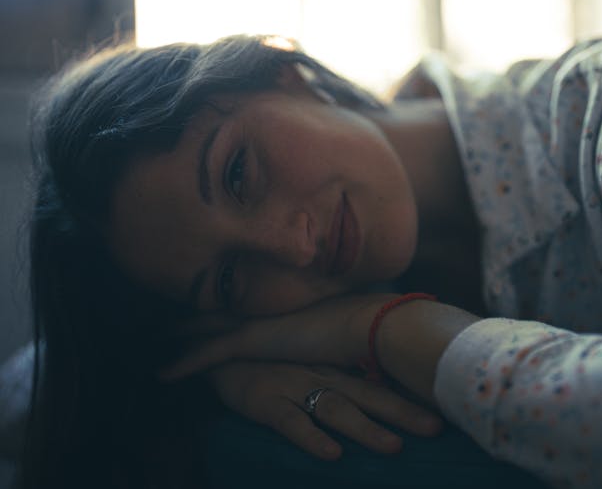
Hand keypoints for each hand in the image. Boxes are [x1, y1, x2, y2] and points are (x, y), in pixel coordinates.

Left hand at [164, 293, 478, 403]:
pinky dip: (184, 363)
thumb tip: (355, 334)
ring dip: (179, 332)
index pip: (251, 302)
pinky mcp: (254, 342)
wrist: (374, 325)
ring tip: (154, 334)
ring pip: (206, 326)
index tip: (211, 301)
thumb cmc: (372, 328)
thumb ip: (342, 331)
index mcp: (290, 307)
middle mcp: (270, 310)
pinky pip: (207, 355)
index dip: (229, 302)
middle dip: (195, 310)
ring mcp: (260, 323)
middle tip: (167, 311)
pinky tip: (162, 375)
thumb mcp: (351, 328)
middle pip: (222, 308)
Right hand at [208, 361, 441, 459]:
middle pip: (369, 396)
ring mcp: (295, 386)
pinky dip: (313, 438)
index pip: (380, 384)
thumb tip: (378, 399)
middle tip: (436, 428)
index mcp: (336, 370)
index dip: (411, 397)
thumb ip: (341, 381)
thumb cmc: (271, 363)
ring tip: (394, 448)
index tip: (444, 409)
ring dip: (366, 429)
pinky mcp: (267, 401)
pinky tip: (333, 455)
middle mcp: (322, 376)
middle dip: (403, 413)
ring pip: (336, 409)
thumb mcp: (310, 368)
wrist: (221, 352)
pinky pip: (292, 422)